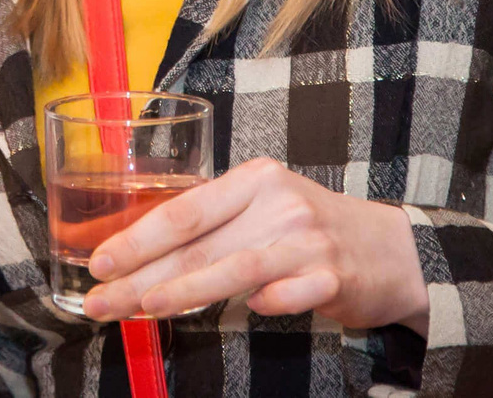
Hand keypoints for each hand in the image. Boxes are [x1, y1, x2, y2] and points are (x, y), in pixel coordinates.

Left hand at [86, 157, 428, 333]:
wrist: (394, 250)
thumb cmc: (313, 231)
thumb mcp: (265, 209)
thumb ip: (215, 227)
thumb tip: (145, 257)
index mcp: (254, 180)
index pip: (183, 209)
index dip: (137, 237)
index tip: (99, 261)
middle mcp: (277, 204)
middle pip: (198, 244)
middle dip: (142, 273)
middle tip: (102, 298)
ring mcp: (305, 240)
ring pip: (233, 267)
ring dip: (184, 290)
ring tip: (143, 306)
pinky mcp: (332, 277)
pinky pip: (286, 295)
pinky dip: (265, 304)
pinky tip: (246, 311)